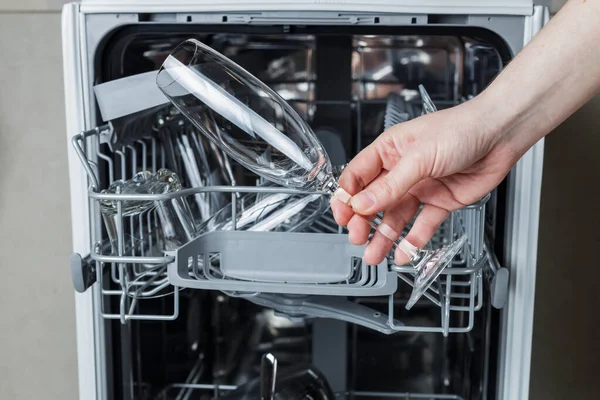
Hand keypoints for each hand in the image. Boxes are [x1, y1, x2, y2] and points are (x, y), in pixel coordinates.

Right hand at [331, 99, 521, 265]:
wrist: (501, 134)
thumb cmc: (461, 129)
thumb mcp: (420, 157)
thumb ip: (391, 185)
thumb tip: (362, 204)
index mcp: (389, 151)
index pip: (357, 177)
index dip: (346, 197)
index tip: (343, 217)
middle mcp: (401, 170)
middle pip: (373, 201)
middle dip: (363, 221)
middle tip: (358, 239)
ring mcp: (420, 187)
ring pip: (396, 217)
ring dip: (384, 236)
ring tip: (374, 255)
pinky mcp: (440, 202)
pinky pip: (422, 225)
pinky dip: (413, 240)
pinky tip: (404, 253)